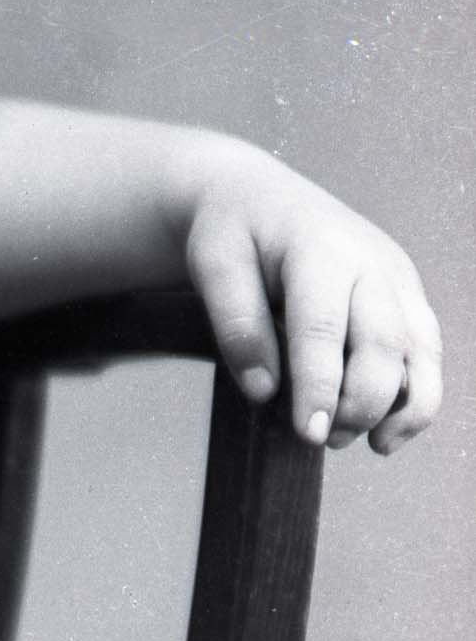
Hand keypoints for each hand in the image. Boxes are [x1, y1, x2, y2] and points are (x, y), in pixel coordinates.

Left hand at [184, 158, 442, 452]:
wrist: (259, 195)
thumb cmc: (233, 230)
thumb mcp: (214, 267)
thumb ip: (238, 326)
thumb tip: (265, 391)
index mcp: (322, 249)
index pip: (325, 328)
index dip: (319, 385)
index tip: (308, 432)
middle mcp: (373, 262)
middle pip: (383, 344)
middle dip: (360, 402)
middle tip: (321, 439)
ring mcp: (398, 279)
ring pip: (421, 350)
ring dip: (402, 406)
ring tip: (370, 446)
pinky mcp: (407, 297)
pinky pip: (426, 351)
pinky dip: (418, 396)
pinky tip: (390, 432)